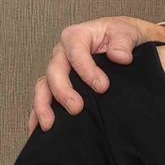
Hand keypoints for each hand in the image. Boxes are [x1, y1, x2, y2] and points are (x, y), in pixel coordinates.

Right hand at [28, 17, 164, 132]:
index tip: (102, 87)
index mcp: (76, 37)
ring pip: (43, 87)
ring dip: (43, 106)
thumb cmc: (121, 36)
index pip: (75, 52)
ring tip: (49, 125)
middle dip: (63, 91)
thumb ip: (123, 43)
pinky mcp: (57, 86)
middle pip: (54, 71)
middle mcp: (62, 54)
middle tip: (76, 108)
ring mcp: (57, 71)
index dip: (86, 70)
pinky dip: (38, 114)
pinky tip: (37, 130)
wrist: (120, 44)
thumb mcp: (126, 33)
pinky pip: (44, 100)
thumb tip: (120, 56)